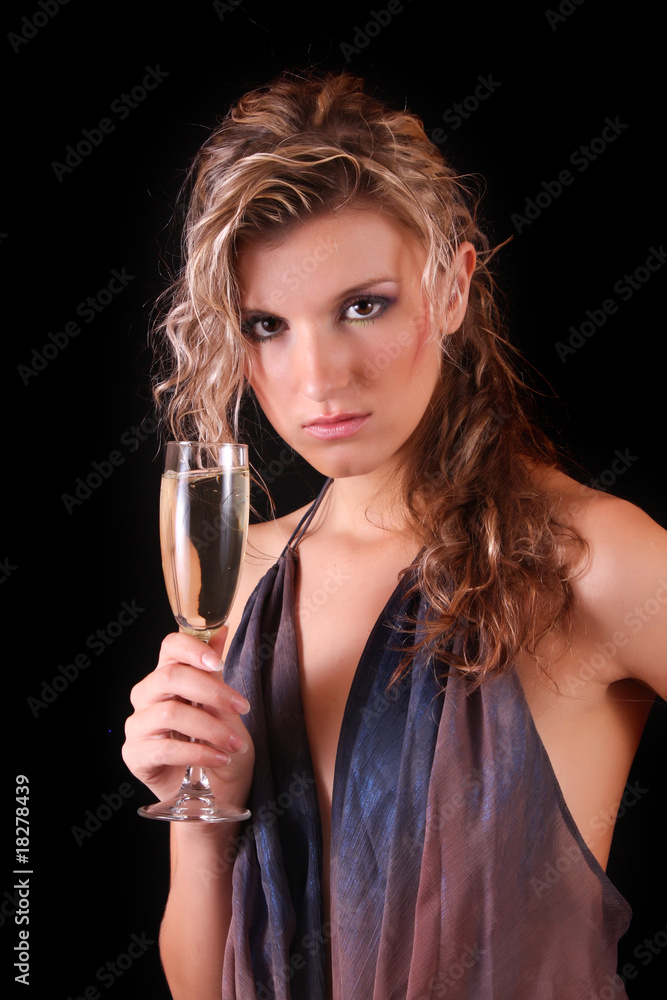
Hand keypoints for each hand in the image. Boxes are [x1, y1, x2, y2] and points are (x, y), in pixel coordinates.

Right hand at [122, 628, 254, 808]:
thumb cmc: (218, 745)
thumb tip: (220, 630)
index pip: (170, 646)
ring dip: (210, 728)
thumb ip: (215, 673)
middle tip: (242, 707)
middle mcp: (147, 696)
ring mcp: (138, 725)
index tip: (218, 664)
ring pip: (170, 713)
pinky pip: (165, 748)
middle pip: (169, 676)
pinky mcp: (135, 755)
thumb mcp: (225, 708)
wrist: (216, 792)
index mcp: (168, 676)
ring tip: (235, 744)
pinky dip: (198, 753)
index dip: (192, 648)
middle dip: (211, 691)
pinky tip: (219, 758)